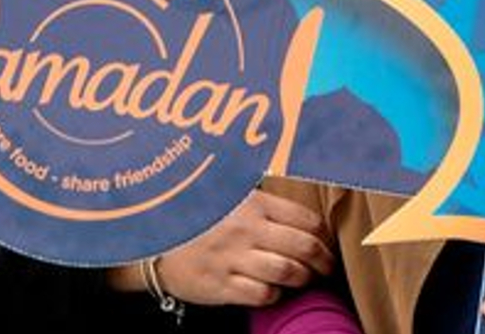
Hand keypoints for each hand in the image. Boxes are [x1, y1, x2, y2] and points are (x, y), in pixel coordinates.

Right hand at [109, 189, 334, 307]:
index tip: (327, 245)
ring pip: (287, 273)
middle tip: (325, 268)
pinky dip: (276, 295)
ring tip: (303, 279)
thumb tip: (297, 188)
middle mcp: (245, 229)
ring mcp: (233, 258)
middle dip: (323, 262)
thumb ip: (264, 196)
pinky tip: (274, 290)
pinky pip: (262, 295)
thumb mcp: (231, 195)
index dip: (324, 237)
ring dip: (303, 279)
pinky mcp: (222, 285)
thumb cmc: (203, 219)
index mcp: (253, 204)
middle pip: (304, 248)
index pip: (306, 220)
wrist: (157, 243)